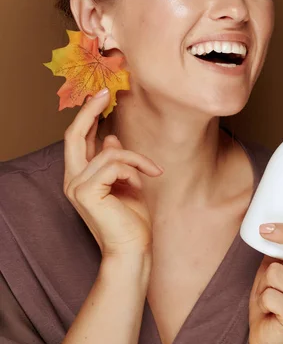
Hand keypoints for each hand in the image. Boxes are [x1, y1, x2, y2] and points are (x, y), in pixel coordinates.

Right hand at [63, 88, 162, 257]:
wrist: (133, 250)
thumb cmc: (131, 220)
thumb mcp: (126, 183)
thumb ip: (114, 161)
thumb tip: (111, 138)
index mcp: (79, 177)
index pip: (76, 140)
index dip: (87, 116)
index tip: (101, 96)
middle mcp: (72, 180)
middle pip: (73, 136)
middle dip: (89, 111)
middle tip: (105, 93)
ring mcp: (76, 186)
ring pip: (110, 152)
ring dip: (136, 160)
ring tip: (149, 174)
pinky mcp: (87, 191)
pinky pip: (116, 163)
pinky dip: (135, 169)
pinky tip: (141, 183)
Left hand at [248, 208, 282, 343]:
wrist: (269, 340)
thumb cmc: (271, 299)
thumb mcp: (276, 268)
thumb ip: (281, 250)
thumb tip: (270, 220)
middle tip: (265, 229)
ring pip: (277, 271)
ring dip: (264, 281)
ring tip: (269, 293)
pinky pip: (270, 294)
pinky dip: (262, 299)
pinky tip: (269, 309)